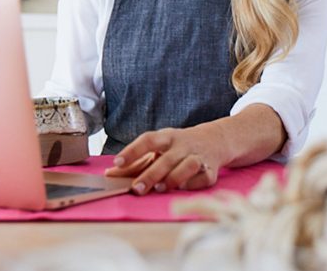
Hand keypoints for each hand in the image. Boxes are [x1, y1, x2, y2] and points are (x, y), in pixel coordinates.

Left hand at [104, 124, 227, 194]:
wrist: (216, 139)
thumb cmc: (179, 146)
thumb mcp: (159, 147)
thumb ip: (136, 162)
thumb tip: (110, 174)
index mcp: (167, 137)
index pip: (148, 140)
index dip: (132, 151)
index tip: (117, 162)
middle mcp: (183, 145)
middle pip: (167, 158)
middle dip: (151, 174)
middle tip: (137, 188)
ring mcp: (199, 156)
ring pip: (189, 165)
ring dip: (174, 178)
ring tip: (160, 188)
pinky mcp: (211, 170)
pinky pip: (204, 178)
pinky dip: (194, 184)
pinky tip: (183, 188)